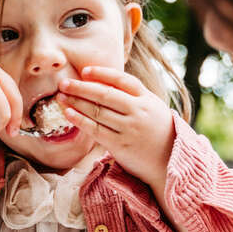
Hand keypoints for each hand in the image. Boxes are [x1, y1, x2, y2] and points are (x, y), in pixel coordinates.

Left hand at [57, 66, 173, 186]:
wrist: (170, 161)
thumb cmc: (158, 131)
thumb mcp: (152, 107)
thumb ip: (133, 95)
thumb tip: (103, 82)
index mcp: (147, 98)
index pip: (122, 80)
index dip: (102, 73)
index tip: (85, 70)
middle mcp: (138, 111)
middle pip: (105, 94)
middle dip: (81, 87)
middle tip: (63, 83)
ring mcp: (129, 128)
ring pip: (98, 111)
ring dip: (76, 102)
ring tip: (61, 96)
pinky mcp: (120, 145)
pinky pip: (96, 130)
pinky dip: (80, 120)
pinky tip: (68, 113)